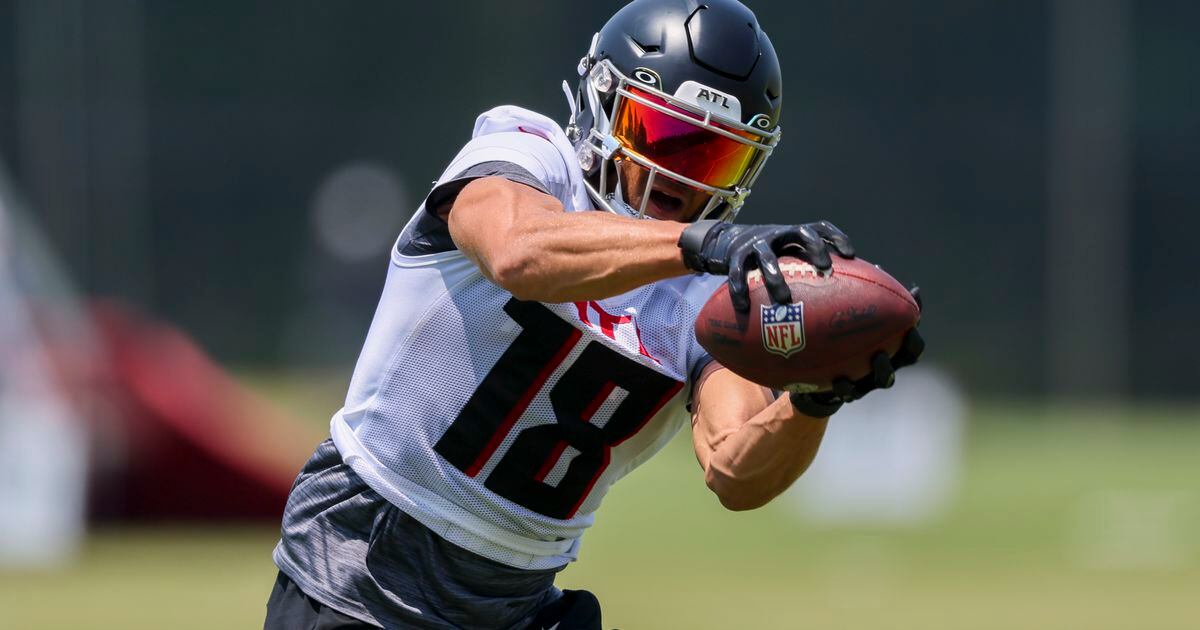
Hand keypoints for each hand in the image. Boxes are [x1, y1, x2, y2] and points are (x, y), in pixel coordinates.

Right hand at [679, 220, 854, 310]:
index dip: (836, 237)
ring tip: (783, 301)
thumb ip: (804, 268)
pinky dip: (740, 290)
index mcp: (792, 233)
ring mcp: (755, 243)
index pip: (819, 227)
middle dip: (814, 249)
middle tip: (824, 270)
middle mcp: (777, 234)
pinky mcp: (735, 255)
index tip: (850, 254)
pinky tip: (743, 308)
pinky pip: (737, 273)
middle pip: (800, 233)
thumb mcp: (785, 253)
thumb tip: (837, 296)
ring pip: (766, 257)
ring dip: (775, 278)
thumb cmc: (767, 256)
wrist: (725, 241)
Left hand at [789, 286, 925, 417]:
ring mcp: (870, 380)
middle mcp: (885, 363)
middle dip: (908, 349)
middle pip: (908, 358)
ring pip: (885, 379)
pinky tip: (840, 380)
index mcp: (890, 345)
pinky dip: (847, 387)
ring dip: (884, 370)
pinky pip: (850, 393)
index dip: (915, 324)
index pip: (912, 337)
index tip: (912, 312)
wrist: (815, 373)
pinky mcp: (849, 393)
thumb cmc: (837, 336)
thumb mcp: (849, 315)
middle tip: (908, 332)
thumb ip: (864, 297)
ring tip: (878, 358)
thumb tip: (875, 266)